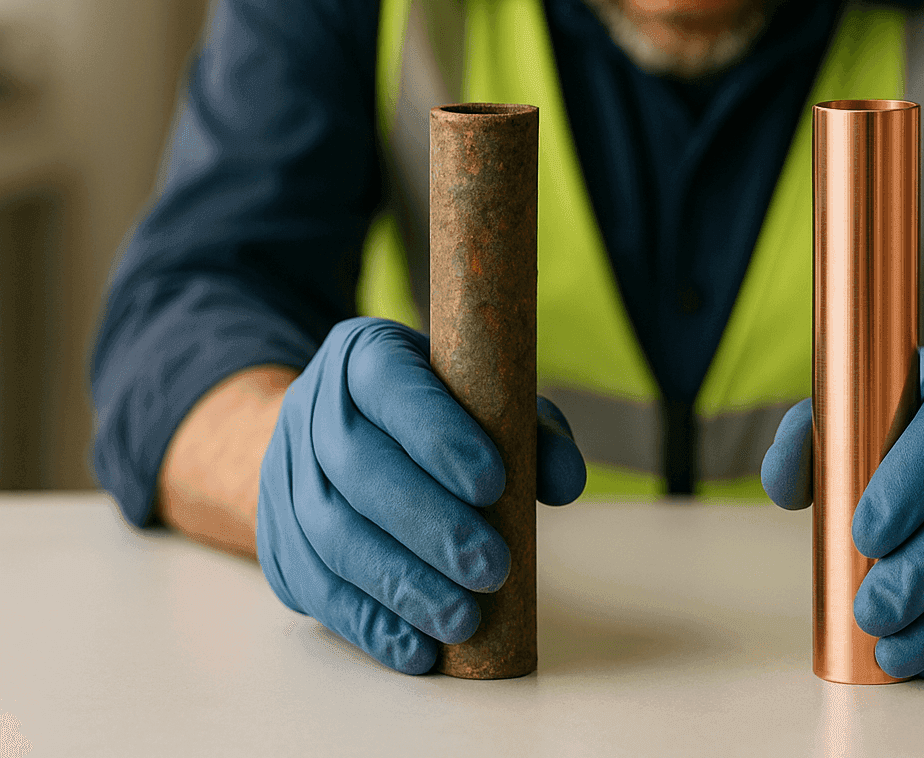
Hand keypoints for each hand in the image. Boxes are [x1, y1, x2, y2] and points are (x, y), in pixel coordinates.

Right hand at [256, 317, 584, 672]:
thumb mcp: (484, 399)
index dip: (437, 435)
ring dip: (400, 584)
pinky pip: (314, 586)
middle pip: (359, 469)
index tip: (493, 485)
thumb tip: (565, 481)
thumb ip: (531, 430)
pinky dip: (367, 622)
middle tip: (491, 570)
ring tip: (461, 619)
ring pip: (332, 534)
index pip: (390, 386)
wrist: (336, 434)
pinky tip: (415, 647)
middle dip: (429, 525)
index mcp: (361, 357)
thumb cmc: (434, 415)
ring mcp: (282, 475)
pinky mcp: (276, 539)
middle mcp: (311, 409)